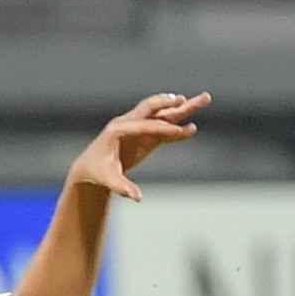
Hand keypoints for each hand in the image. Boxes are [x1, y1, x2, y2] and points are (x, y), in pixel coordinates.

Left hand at [68, 91, 208, 201]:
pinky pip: (164, 131)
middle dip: (172, 104)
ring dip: (181, 109)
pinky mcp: (145, 136)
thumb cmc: (97, 172)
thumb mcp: (108, 180)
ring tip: (203, 100)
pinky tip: (192, 127)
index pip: (145, 125)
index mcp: (118, 129)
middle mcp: (129, 123)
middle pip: (155, 109)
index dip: (163, 128)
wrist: (91, 168)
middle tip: (189, 98)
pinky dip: (177, 129)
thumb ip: (122, 187)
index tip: (181, 130)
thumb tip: (137, 197)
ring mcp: (138, 128)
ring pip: (163, 115)